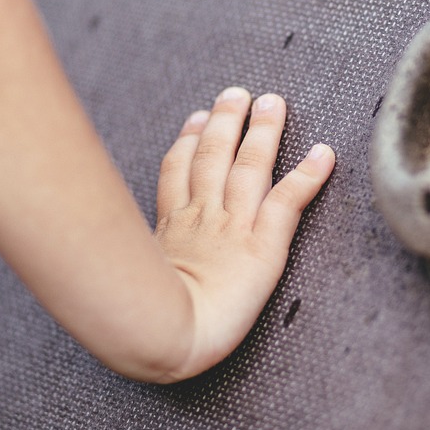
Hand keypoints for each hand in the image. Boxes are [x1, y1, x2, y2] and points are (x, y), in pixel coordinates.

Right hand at [154, 87, 334, 380]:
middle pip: (212, 157)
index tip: (195, 119)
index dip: (187, 143)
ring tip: (272, 103)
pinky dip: (308, 175)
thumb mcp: (131, 285)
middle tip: (236, 94)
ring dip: (262, 132)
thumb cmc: (147, 324)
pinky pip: (288, 200)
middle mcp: (202, 218)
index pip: (178, 174)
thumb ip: (131, 266)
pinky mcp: (263, 244)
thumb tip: (105, 264)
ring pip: (249, 166)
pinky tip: (324, 154)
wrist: (167, 335)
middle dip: (225, 122)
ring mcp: (233, 227)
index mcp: (172, 230)